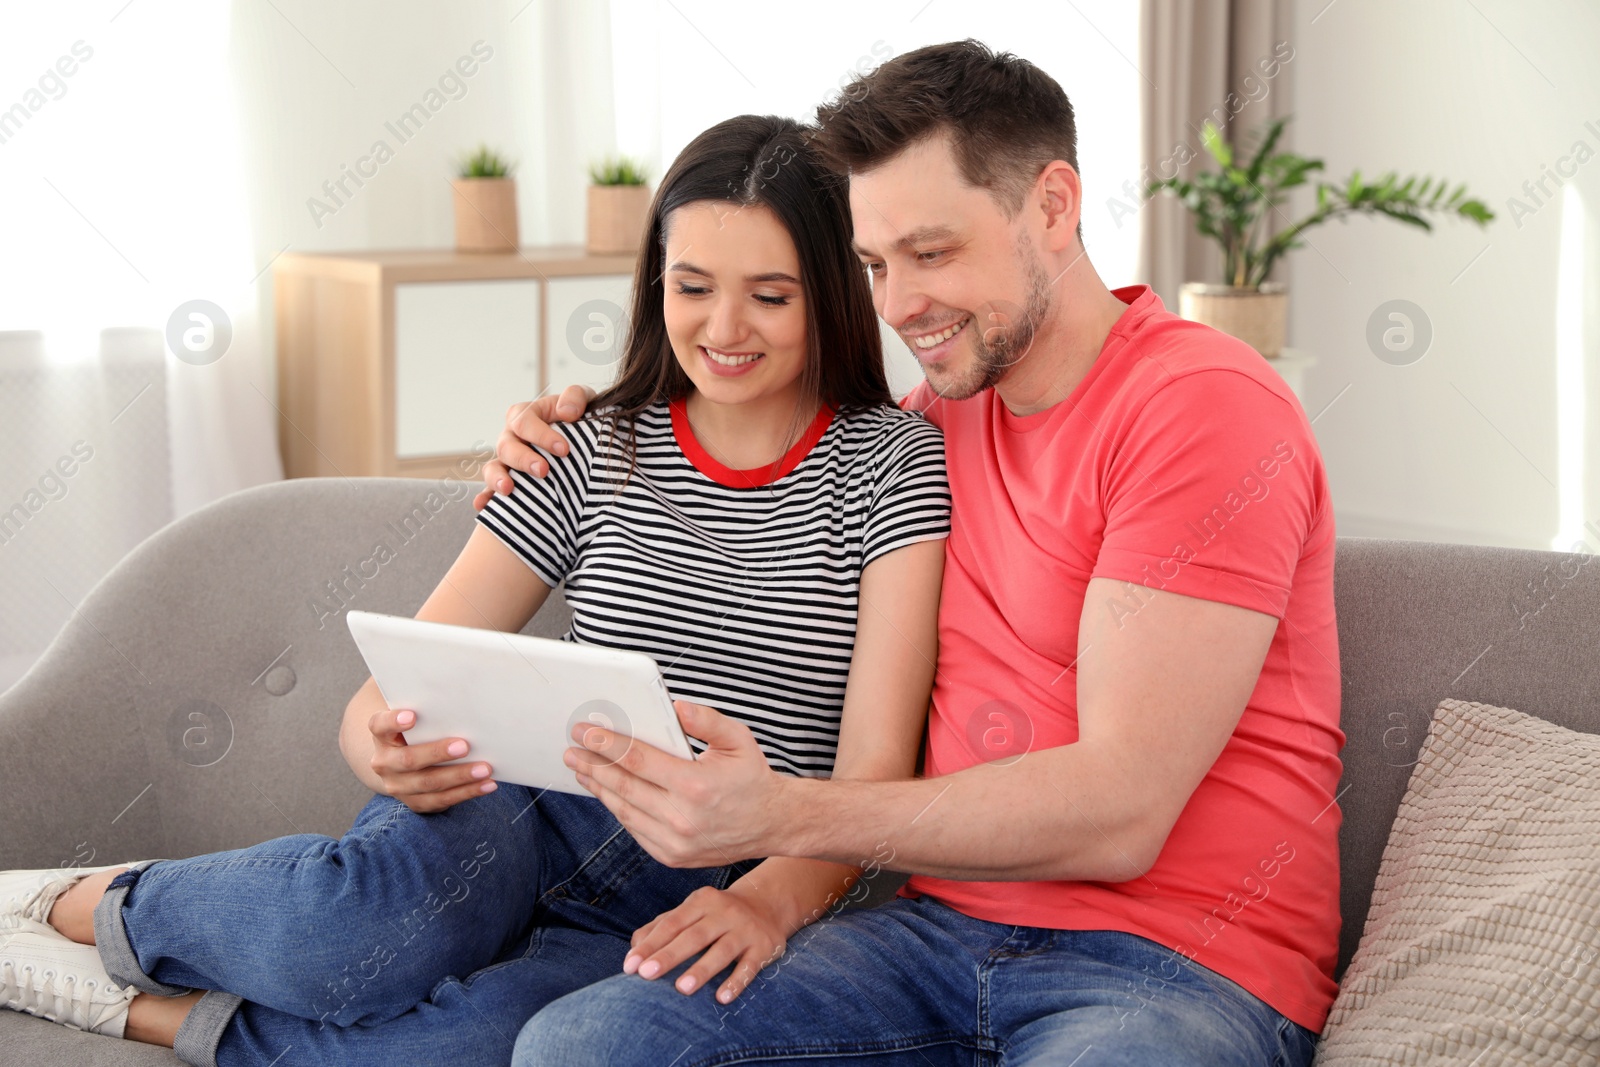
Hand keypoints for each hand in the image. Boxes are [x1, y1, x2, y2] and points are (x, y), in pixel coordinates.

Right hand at [367, 708, 495, 812]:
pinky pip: (442, 800)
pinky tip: (488, 784)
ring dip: (459, 776)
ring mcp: (398, 785)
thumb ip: (427, 698)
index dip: (393, 721)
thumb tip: (455, 671)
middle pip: (408, 760)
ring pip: (428, 783)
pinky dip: (467, 793)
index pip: (380, 725)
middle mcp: (384, 762)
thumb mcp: (418, 712)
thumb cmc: (420, 727)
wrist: (403, 761)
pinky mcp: (416, 802)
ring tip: (485, 768)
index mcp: (381, 735)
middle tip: (465, 745)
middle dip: (437, 753)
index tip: (412, 715)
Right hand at [472, 384, 595, 510]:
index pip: (524, 422)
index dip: (541, 435)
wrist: (583, 439)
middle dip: (523, 459)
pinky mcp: (508, 481)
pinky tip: (483, 506)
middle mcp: (511, 437)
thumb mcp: (582, 399)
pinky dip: (485, 498)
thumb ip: (575, 396)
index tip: (564, 449)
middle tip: (543, 471)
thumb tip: (567, 412)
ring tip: (508, 489)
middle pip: (506, 446)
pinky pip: (491, 491)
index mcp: (525, 415)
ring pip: (493, 467)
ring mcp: (507, 461)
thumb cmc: (579, 417)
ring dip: (497, 478)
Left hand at [566, 700, 786, 866]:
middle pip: (623, 787)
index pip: (638, 760)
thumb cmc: (752, 777)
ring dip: (599, 788)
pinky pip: (634, 829)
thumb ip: (706, 720)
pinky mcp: (671, 856)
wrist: (772, 824)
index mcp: (696, 785)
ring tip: (582, 770)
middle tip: (571, 750)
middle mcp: (682, 818)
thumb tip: (675, 706)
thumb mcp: (738, 739)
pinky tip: (607, 793)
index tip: (585, 732)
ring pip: (624, 811)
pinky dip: (618, 809)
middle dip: (592, 765)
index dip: (607, 745)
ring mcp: (674, 843)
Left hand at [624, 884, 787, 1002]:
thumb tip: (634, 948)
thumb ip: (662, 926)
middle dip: (669, 955)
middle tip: (646, 974)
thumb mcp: (692, 911)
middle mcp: (724, 913)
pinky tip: (722, 997)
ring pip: (722, 950)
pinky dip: (737, 982)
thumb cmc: (718, 914)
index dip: (651, 944)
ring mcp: (746, 929)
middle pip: (694, 936)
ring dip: (702, 969)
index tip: (630, 966)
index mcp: (701, 902)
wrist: (769, 905)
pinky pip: (750, 966)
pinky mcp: (765, 947)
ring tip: (682, 988)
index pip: (672, 924)